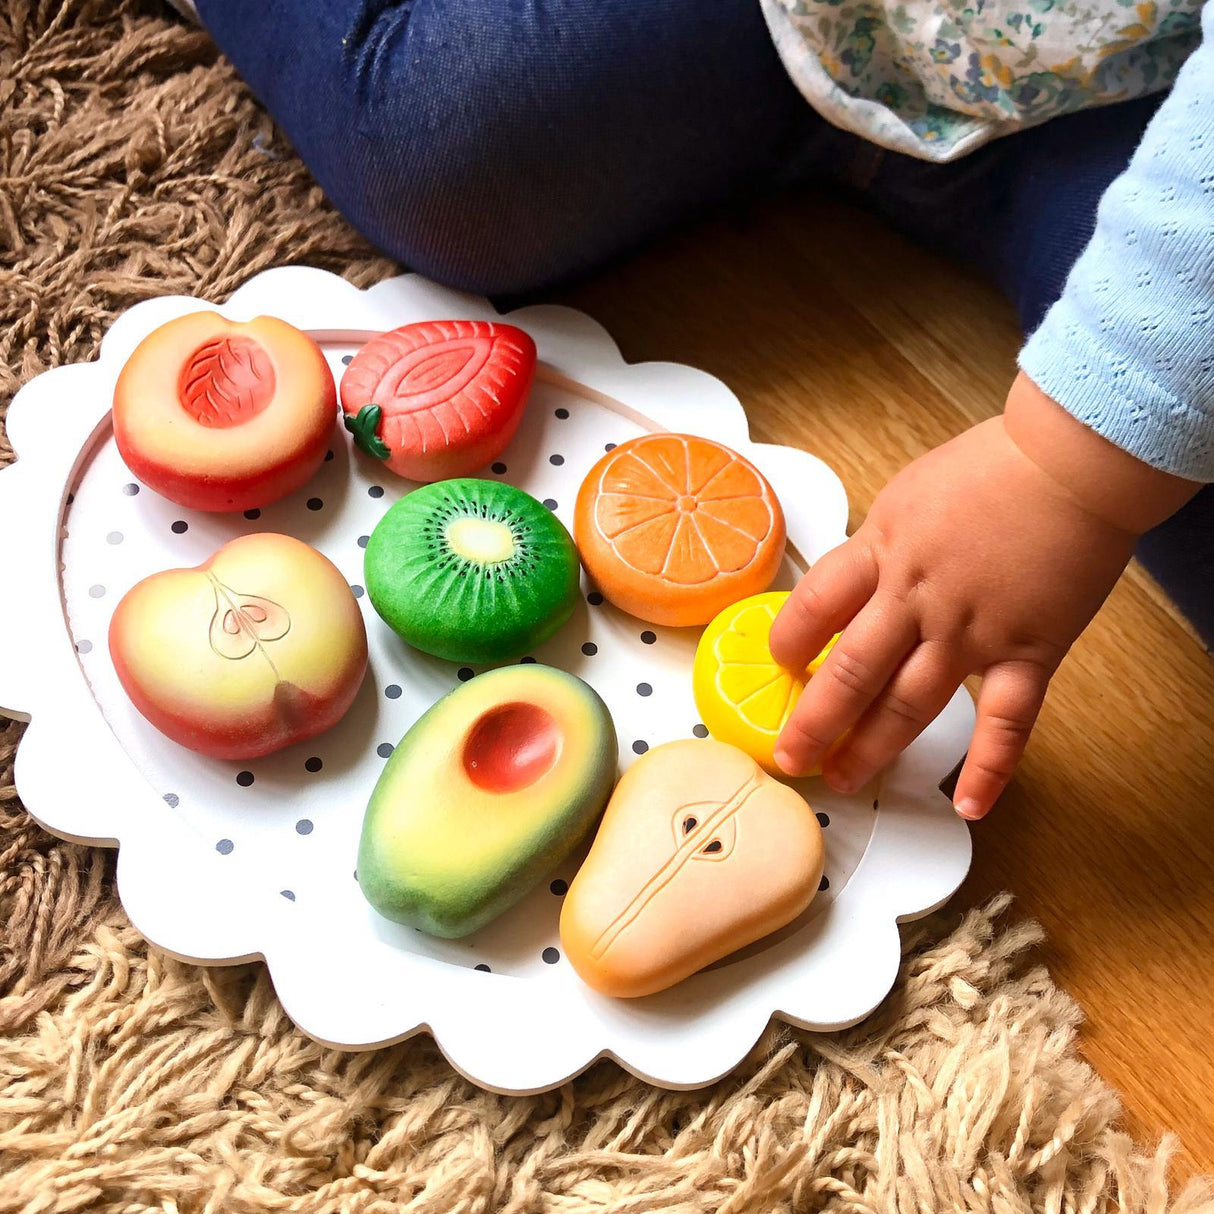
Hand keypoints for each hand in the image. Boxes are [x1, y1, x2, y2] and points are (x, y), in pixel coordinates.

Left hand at [769, 374, 1198, 818]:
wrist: (1073, 461)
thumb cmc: (992, 467)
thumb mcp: (907, 494)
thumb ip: (878, 545)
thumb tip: (851, 578)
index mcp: (882, 550)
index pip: (814, 606)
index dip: (787, 640)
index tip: (777, 664)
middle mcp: (916, 599)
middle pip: (850, 672)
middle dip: (813, 722)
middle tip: (790, 756)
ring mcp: (971, 631)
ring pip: (909, 705)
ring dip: (871, 749)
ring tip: (842, 780)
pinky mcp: (1027, 652)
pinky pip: (1005, 722)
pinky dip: (988, 768)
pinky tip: (967, 805)